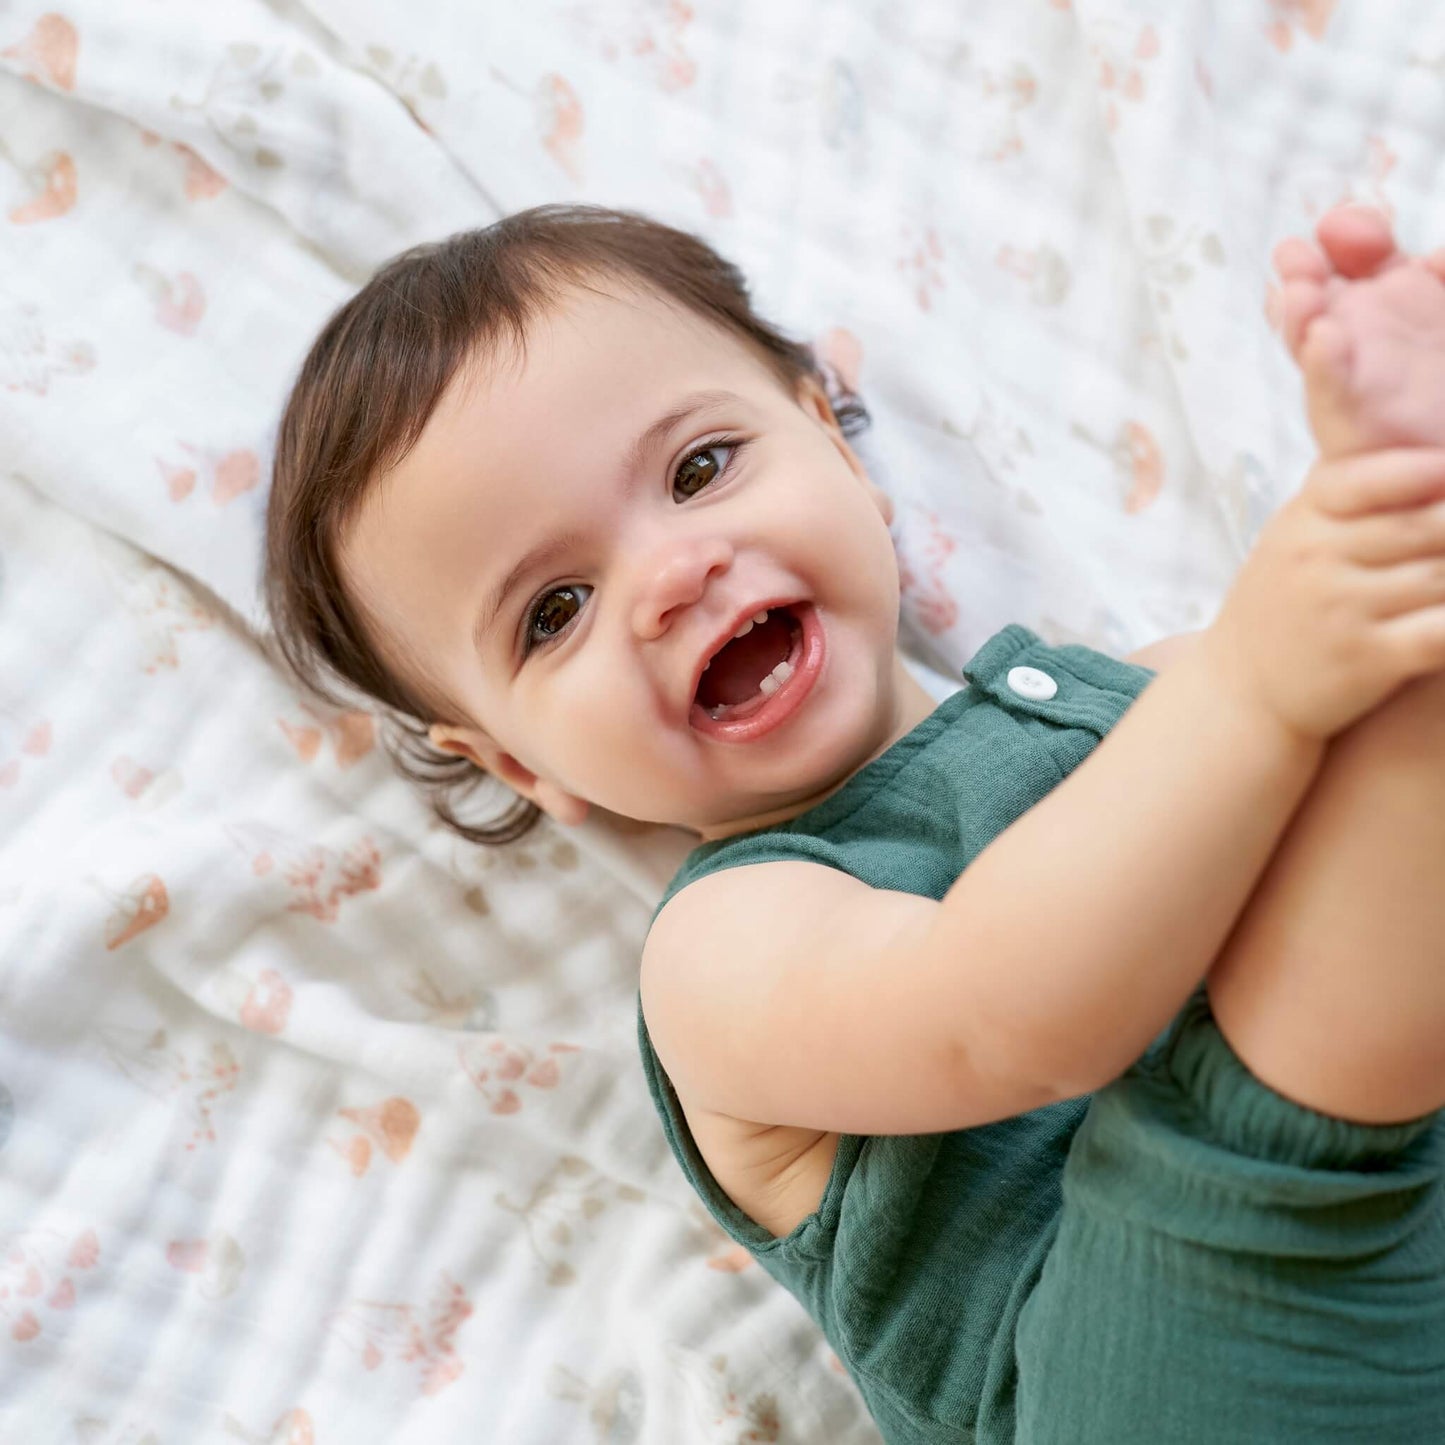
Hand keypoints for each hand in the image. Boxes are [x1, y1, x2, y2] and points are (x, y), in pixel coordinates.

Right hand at [1202, 448, 1444, 741]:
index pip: (1369, 477)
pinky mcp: (1365, 659)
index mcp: (1301, 520)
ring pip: (1441, 577)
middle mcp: (1316, 560)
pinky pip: (1439, 633)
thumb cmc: (1281, 606)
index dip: (1424, 470)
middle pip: (1426, 524)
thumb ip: (1346, 492)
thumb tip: (1427, 453)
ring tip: (1440, 587)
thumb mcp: (1291, 535)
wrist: (1239, 692)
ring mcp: (1340, 609)